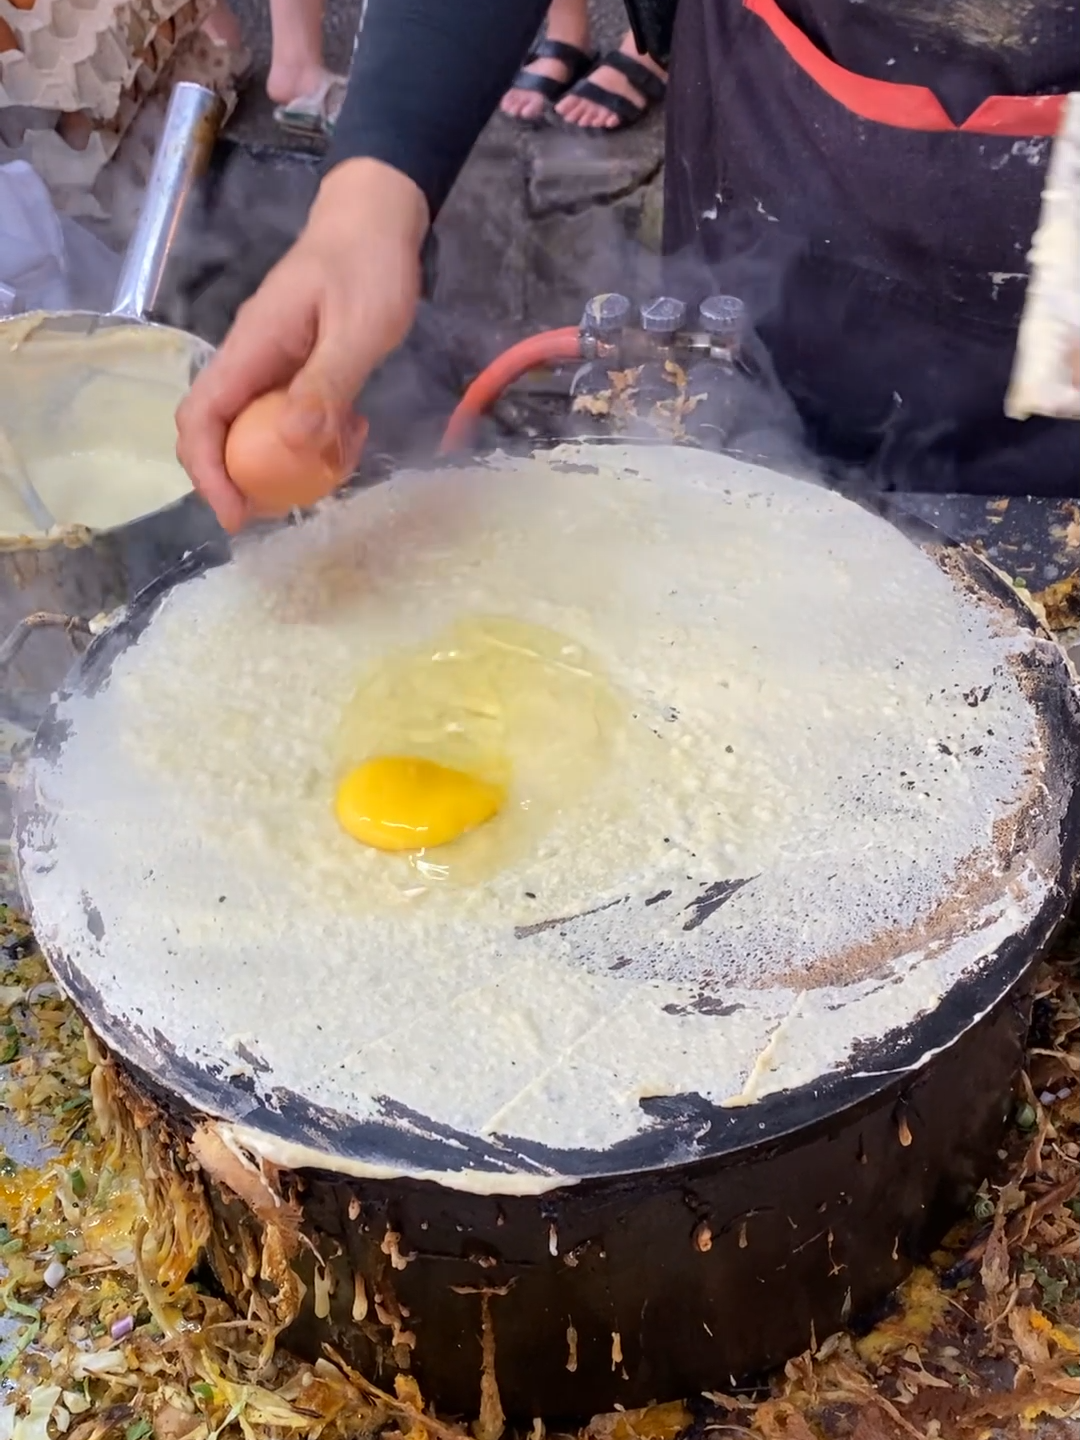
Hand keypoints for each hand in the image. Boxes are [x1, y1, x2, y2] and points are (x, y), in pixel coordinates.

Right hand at [176, 158, 428, 532]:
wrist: (378, 217)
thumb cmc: (368, 264)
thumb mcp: (360, 328)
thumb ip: (328, 383)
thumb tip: (295, 444)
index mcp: (250, 348)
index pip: (201, 418)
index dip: (208, 472)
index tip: (235, 514)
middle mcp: (250, 360)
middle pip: (221, 433)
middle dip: (244, 479)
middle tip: (287, 509)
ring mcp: (272, 364)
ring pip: (259, 430)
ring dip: (289, 462)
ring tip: (338, 466)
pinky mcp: (296, 367)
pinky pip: (291, 416)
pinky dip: (316, 437)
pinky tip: (354, 433)